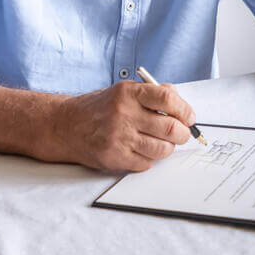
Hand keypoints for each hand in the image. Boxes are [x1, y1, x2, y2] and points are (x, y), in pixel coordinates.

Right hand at [49, 80, 194, 171]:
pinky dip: (150, 159)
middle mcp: (124, 114)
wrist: (65, 125)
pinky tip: (142, 150)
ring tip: (162, 143)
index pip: (168, 99)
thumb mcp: (123, 91)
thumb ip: (153, 93)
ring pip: (162, 149)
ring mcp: (119, 137)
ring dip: (168, 148)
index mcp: (129, 93)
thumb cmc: (99, 108)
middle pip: (170, 128)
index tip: (189, 117)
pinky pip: (146, 163)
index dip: (185, 110)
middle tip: (181, 134)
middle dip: (183, 134)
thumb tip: (182, 105)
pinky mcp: (114, 157)